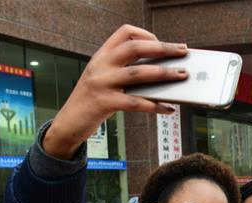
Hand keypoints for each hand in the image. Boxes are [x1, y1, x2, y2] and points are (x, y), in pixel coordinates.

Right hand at [44, 25, 188, 158]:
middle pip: (135, 48)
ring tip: (182, 75)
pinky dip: (156, 105)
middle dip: (163, 49)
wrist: (68, 122)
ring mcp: (101, 82)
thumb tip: (162, 72)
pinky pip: (136, 102)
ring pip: (138, 73)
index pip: (125, 32)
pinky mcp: (104, 103)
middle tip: (183, 53)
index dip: (147, 35)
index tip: (165, 44)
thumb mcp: (105, 78)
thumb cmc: (93, 99)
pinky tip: (169, 108)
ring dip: (165, 74)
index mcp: (102, 55)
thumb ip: (126, 71)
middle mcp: (100, 64)